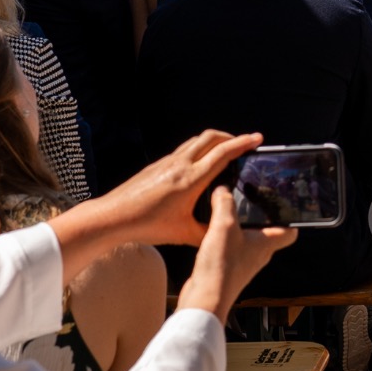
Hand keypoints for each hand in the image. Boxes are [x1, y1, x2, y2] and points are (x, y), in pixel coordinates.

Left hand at [98, 130, 260, 248]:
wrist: (113, 217)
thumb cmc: (147, 225)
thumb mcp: (183, 234)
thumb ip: (207, 232)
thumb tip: (223, 234)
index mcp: (191, 179)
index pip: (223, 153)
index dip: (243, 143)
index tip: (257, 139)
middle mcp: (180, 165)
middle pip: (211, 137)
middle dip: (231, 136)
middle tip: (244, 143)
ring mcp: (167, 162)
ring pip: (196, 141)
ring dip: (214, 141)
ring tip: (224, 151)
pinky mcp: (158, 165)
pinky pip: (184, 150)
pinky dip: (198, 150)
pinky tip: (199, 164)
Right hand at [176, 185, 296, 322]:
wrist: (204, 299)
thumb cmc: (222, 268)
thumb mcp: (224, 226)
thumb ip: (225, 204)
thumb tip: (223, 190)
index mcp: (267, 244)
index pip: (290, 231)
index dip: (289, 217)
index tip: (282, 205)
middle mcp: (259, 255)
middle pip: (267, 233)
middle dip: (258, 218)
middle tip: (249, 203)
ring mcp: (244, 263)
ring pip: (247, 240)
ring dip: (238, 228)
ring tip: (226, 213)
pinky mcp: (228, 269)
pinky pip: (230, 249)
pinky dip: (223, 239)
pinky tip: (210, 233)